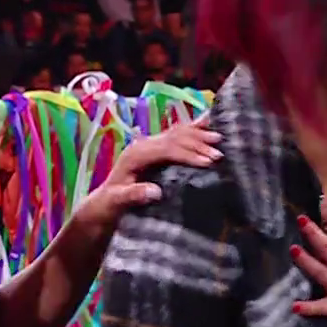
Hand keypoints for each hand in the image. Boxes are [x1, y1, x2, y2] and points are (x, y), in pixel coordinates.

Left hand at [77, 122, 222, 231]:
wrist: (104, 203)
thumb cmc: (110, 205)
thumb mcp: (116, 203)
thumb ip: (132, 196)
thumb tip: (155, 192)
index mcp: (135, 155)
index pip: (166, 149)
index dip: (187, 154)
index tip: (208, 162)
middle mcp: (143, 145)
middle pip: (175, 138)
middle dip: (198, 143)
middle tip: (220, 152)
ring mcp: (150, 144)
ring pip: (178, 133)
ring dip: (200, 134)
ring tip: (221, 137)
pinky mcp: (156, 148)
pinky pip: (178, 134)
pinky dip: (194, 128)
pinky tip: (209, 121)